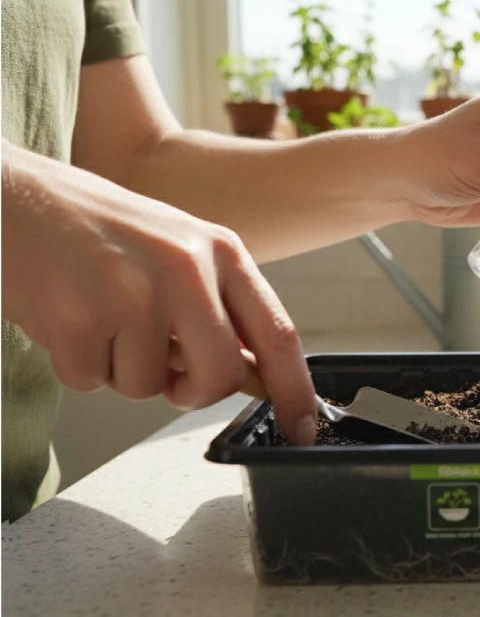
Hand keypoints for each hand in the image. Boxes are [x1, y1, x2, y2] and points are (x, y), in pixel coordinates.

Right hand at [1, 141, 317, 444]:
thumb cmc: (97, 228)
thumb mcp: (178, 249)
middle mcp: (185, 269)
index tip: (302, 428)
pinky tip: (67, 316)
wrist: (13, 199)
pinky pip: (93, 381)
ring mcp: (132, 294)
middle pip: (219, 375)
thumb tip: (255, 375)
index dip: (294, 391)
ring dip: (122, 368)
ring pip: (149, 386)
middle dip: (193, 392)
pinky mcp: (79, 319)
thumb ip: (218, 306)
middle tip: (168, 371)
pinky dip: (78, 363)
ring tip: (100, 314)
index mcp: (220, 251)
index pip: (278, 335)